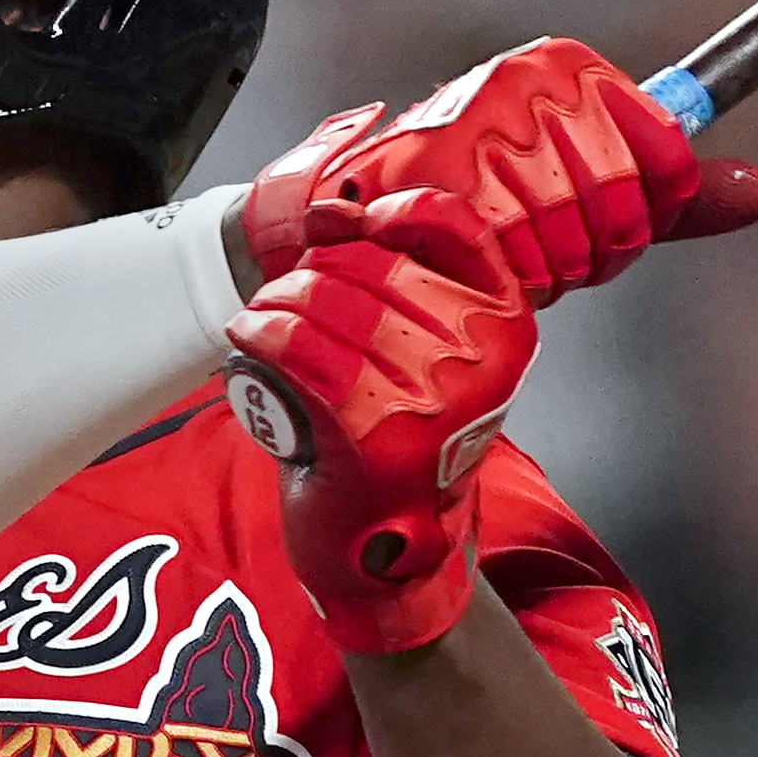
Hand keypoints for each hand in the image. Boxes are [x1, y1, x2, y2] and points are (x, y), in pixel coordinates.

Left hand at [223, 188, 535, 654]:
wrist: (392, 550)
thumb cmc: (401, 435)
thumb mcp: (418, 345)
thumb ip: (390, 268)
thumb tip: (337, 206)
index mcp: (507, 322)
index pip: (449, 223)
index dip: (383, 211)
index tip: (342, 229)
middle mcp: (484, 354)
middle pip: (372, 262)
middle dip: (310, 269)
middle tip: (283, 296)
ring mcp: (437, 395)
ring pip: (331, 303)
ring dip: (278, 302)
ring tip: (263, 319)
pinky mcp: (381, 433)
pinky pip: (304, 352)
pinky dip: (265, 335)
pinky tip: (251, 336)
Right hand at [243, 38, 757, 306]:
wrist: (353, 224)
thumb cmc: (476, 207)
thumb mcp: (586, 191)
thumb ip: (674, 197)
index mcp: (563, 67)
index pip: (669, 157)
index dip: (644, 205)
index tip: (595, 210)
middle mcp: (522, 81)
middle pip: (624, 203)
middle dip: (590, 247)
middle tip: (536, 240)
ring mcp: (479, 125)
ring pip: (575, 237)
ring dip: (545, 268)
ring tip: (501, 249)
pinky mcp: (440, 180)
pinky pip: (523, 259)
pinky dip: (509, 283)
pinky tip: (480, 265)